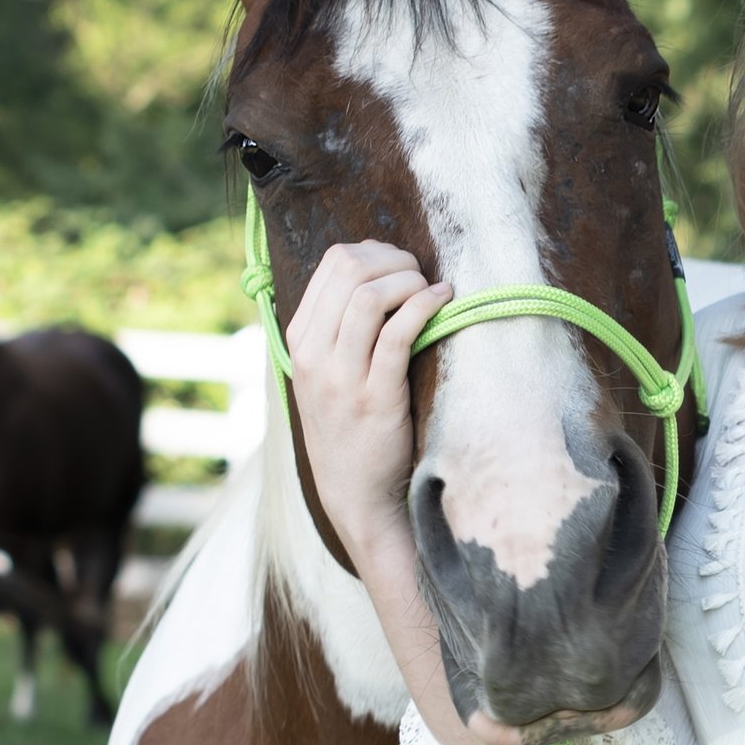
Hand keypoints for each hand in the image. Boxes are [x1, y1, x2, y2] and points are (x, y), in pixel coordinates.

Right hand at [284, 241, 452, 554]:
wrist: (355, 491)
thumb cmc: (351, 424)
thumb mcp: (328, 372)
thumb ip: (341, 327)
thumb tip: (377, 271)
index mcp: (299, 338)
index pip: (332, 264)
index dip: (377, 253)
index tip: (404, 266)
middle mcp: (313, 352)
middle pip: (349, 270)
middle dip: (395, 260)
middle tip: (422, 275)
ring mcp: (340, 375)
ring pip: (370, 297)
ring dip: (411, 281)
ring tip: (433, 290)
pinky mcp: (375, 397)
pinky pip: (396, 334)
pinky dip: (425, 307)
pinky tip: (445, 302)